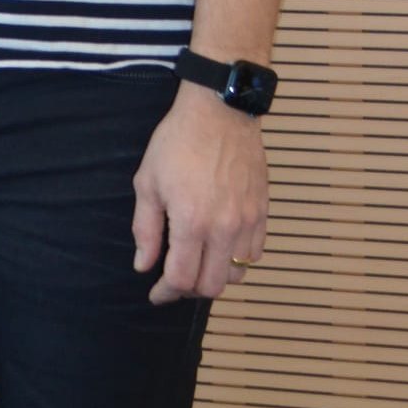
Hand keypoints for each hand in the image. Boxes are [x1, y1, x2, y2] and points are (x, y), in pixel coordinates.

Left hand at [132, 81, 268, 303]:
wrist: (219, 113)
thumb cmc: (177, 143)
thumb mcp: (148, 183)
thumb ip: (146, 229)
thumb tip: (144, 265)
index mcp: (192, 223)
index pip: (182, 279)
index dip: (166, 292)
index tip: (156, 293)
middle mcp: (224, 229)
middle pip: (212, 286)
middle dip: (189, 290)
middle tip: (174, 279)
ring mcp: (248, 222)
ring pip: (237, 274)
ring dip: (215, 277)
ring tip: (197, 263)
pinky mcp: (263, 212)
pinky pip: (255, 253)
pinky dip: (237, 261)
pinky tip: (220, 248)